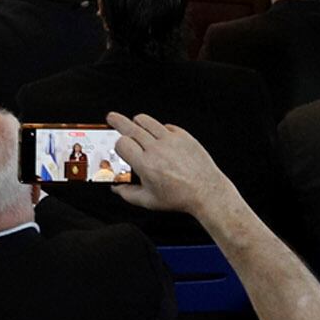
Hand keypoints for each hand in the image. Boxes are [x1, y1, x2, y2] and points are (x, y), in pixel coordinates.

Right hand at [106, 110, 234, 223]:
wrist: (207, 191)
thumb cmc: (181, 198)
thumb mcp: (149, 201)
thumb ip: (128, 194)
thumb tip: (116, 187)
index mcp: (146, 165)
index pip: (122, 143)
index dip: (118, 145)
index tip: (119, 149)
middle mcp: (157, 149)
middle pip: (130, 127)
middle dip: (118, 121)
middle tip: (112, 118)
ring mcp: (171, 140)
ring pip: (146, 121)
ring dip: (137, 121)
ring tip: (134, 123)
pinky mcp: (183, 136)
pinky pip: (166, 125)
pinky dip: (159, 128)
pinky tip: (158, 136)